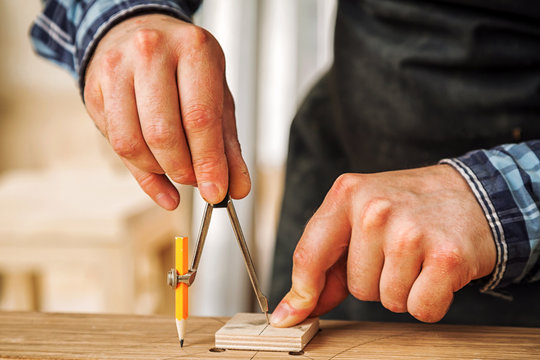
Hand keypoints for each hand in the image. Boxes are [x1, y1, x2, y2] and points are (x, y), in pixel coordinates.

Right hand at [84, 14, 249, 208]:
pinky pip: (114, 143)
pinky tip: (157, 176)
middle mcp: (151, 52)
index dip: (208, 163)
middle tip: (194, 179)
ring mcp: (116, 68)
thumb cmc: (185, 70)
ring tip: (176, 169)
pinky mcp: (93, 89)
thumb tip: (236, 188)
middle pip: (162, 133)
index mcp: (193, 49)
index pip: (200, 118)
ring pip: (132, 143)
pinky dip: (140, 171)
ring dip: (159, 170)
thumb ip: (227, 146)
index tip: (215, 192)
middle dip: (182, 170)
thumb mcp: (216, 98)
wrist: (139, 35)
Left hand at [271, 165, 495, 325]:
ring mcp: (410, 232)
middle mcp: (374, 208)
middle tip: (398, 252)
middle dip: (376, 280)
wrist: (473, 194)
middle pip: (356, 287)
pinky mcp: (445, 256)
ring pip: (387, 300)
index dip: (301, 292)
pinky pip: (420, 308)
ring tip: (418, 257)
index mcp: (346, 194)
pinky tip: (437, 270)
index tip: (289, 316)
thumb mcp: (361, 216)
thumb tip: (296, 308)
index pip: (309, 255)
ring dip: (403, 289)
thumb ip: (327, 261)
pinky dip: (430, 301)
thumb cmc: (409, 208)